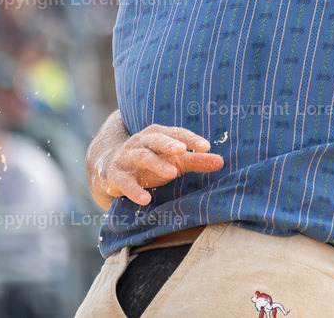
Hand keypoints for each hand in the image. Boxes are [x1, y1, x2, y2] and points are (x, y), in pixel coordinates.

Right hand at [97, 125, 223, 205]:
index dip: (191, 139)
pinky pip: (125, 182)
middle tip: (183, 150)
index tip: (206, 146)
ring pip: (142, 157)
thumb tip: (222, 162)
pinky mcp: (115, 176)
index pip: (176, 133)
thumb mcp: (175, 160)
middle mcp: (141, 142)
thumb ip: (196, 160)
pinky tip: (146, 200)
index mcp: (158, 134)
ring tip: (172, 173)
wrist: (111, 169)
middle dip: (169, 144)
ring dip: (156, 164)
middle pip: (156, 139)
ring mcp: (127, 157)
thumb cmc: (151, 162)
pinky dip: (134, 190)